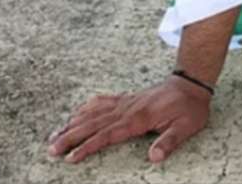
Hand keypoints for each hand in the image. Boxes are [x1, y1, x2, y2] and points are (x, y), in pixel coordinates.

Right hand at [47, 76, 210, 164]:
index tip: (71, 156)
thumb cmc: (189, 108)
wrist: (190, 84)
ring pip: (93, 113)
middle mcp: (127, 109)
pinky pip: (102, 102)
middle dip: (71, 137)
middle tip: (52, 149)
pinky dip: (86, 108)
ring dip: (73, 124)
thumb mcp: (186, 126)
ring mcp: (125, 103)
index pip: (108, 134)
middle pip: (93, 124)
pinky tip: (75, 114)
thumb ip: (169, 141)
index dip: (89, 146)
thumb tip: (154, 157)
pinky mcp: (126, 99)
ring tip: (54, 135)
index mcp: (139, 118)